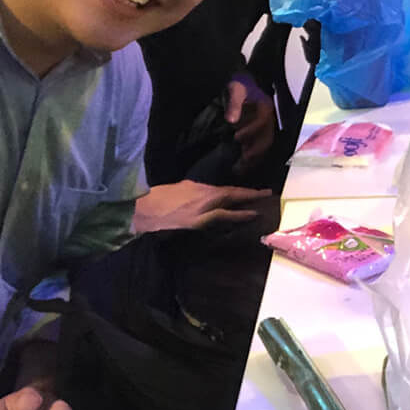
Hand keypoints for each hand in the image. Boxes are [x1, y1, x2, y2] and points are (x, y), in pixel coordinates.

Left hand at [132, 180, 273, 232]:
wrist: (141, 208)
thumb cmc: (169, 220)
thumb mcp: (198, 222)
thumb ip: (223, 216)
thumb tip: (246, 213)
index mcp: (212, 197)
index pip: (238, 196)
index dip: (253, 197)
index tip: (268, 195)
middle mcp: (206, 189)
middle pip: (231, 191)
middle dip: (249, 192)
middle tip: (265, 192)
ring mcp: (195, 187)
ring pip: (221, 190)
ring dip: (236, 192)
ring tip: (247, 195)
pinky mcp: (185, 188)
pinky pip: (211, 190)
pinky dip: (222, 193)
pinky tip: (220, 197)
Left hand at [224, 72, 276, 168]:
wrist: (246, 86)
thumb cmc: (240, 87)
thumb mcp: (235, 90)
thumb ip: (234, 104)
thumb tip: (231, 120)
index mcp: (265, 107)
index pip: (262, 122)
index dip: (250, 130)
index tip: (236, 137)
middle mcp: (270, 119)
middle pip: (267, 138)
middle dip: (255, 150)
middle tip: (240, 160)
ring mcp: (268, 127)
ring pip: (265, 146)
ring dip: (254, 158)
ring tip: (240, 168)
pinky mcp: (263, 134)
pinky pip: (262, 148)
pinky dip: (254, 158)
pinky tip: (243, 166)